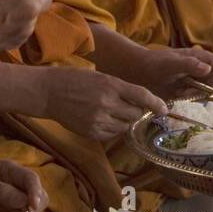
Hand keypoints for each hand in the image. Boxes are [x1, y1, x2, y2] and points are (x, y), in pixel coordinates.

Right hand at [41, 68, 166, 141]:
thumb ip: (120, 89)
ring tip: (110, 111)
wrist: (48, 92)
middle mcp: (107, 103)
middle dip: (137, 111)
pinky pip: (112, 134)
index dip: (156, 104)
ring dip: (124, 120)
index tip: (164, 109)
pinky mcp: (91, 132)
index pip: (141, 96)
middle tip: (129, 107)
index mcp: (110, 84)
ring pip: (125, 125)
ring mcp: (98, 120)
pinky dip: (112, 128)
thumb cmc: (75, 80)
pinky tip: (101, 119)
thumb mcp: (101, 77)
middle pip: (136, 114)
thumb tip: (141, 103)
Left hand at [123, 45, 212, 99]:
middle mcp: (203, 70)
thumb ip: (188, 65)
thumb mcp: (170, 63)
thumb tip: (208, 68)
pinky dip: (192, 101)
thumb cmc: (155, 63)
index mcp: (202, 58)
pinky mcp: (189, 93)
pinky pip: (198, 99)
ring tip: (180, 93)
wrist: (139, 73)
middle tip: (199, 96)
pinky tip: (177, 97)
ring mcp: (197, 82)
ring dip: (200, 97)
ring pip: (209, 93)